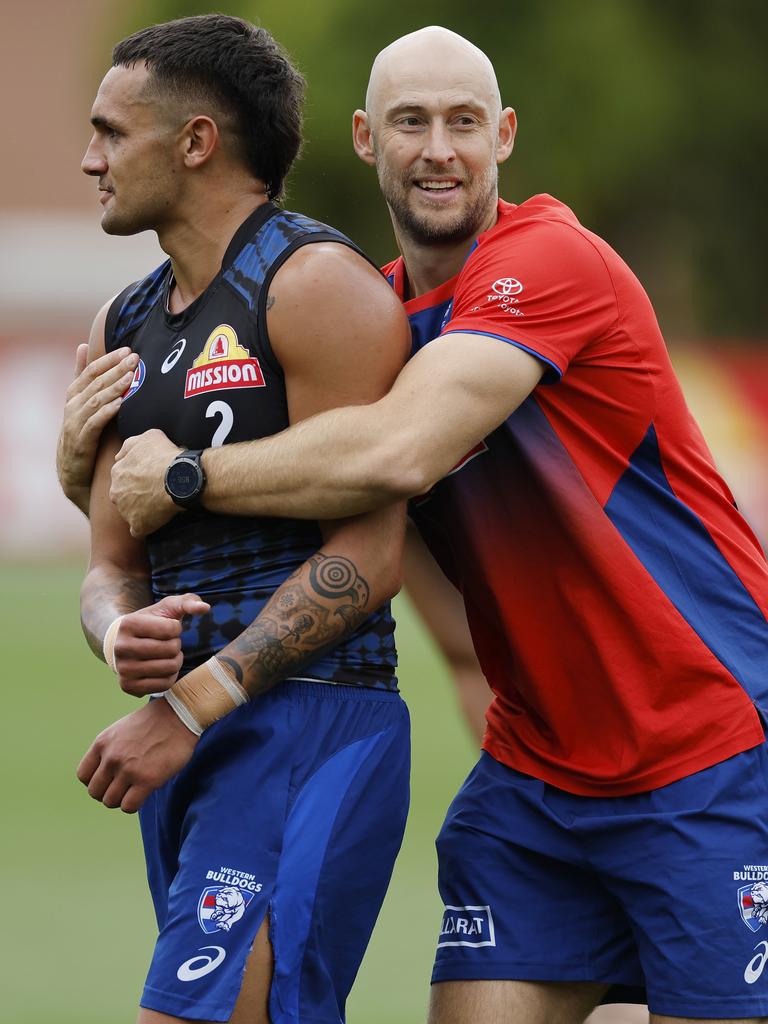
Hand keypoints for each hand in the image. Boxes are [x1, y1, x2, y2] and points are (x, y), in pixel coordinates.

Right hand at [56, 344, 138, 512]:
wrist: (73, 473)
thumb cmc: (81, 434)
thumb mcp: (80, 403)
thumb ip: (81, 376)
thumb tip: (81, 346)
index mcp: (74, 395)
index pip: (90, 371)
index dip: (108, 360)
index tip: (127, 350)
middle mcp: (72, 407)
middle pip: (95, 383)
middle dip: (115, 369)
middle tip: (134, 358)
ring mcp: (75, 423)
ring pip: (96, 400)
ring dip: (114, 387)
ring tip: (131, 377)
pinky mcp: (81, 441)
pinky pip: (95, 423)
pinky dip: (107, 411)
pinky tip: (121, 404)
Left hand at [77, 697, 198, 812]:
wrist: (179, 715)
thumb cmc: (153, 724)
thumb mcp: (121, 730)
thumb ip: (109, 750)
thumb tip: (103, 775)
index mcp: (102, 743)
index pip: (83, 776)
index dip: (95, 782)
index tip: (108, 780)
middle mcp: (111, 757)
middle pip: (95, 792)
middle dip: (107, 793)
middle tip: (123, 788)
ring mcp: (128, 769)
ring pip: (110, 801)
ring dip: (121, 800)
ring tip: (134, 790)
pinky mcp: (147, 780)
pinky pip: (128, 806)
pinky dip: (133, 805)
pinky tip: (143, 794)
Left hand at [111, 429, 182, 536]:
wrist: (179, 478)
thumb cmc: (165, 456)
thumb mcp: (147, 437)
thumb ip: (130, 445)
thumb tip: (119, 455)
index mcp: (117, 472)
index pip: (122, 476)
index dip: (137, 477)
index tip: (150, 477)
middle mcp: (116, 492)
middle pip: (122, 495)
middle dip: (134, 495)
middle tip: (154, 492)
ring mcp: (126, 511)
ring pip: (129, 512)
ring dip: (140, 511)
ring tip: (159, 506)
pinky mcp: (138, 525)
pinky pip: (138, 530)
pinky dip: (146, 527)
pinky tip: (156, 522)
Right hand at [112, 593, 209, 696]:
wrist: (127, 643)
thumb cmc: (152, 622)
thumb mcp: (168, 607)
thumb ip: (188, 602)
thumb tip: (205, 608)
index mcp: (128, 624)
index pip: (171, 629)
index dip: (176, 628)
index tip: (167, 628)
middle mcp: (121, 647)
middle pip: (170, 650)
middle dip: (176, 645)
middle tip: (167, 643)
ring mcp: (123, 669)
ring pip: (169, 668)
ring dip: (175, 661)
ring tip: (166, 655)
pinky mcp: (128, 686)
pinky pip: (164, 685)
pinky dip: (170, 676)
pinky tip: (162, 668)